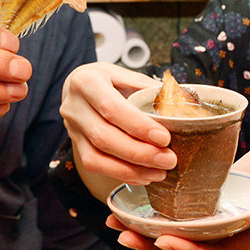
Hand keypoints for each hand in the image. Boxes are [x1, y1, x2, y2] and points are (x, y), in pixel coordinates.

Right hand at [60, 63, 174, 189]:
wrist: (77, 87)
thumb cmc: (105, 79)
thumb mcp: (124, 74)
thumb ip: (146, 88)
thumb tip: (177, 105)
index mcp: (87, 82)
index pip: (111, 108)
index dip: (138, 126)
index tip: (164, 138)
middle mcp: (74, 106)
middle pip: (104, 137)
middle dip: (140, 153)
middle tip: (168, 159)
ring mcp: (71, 128)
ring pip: (96, 158)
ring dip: (131, 169)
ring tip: (159, 172)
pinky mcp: (75, 145)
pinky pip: (95, 166)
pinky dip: (121, 174)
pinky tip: (143, 175)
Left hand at [105, 141, 249, 249]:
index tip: (161, 239)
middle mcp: (230, 231)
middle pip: (188, 247)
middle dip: (154, 245)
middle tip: (122, 231)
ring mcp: (218, 217)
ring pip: (178, 230)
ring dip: (147, 229)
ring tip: (115, 219)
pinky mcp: (210, 199)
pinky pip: (180, 210)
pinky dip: (157, 208)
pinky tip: (134, 198)